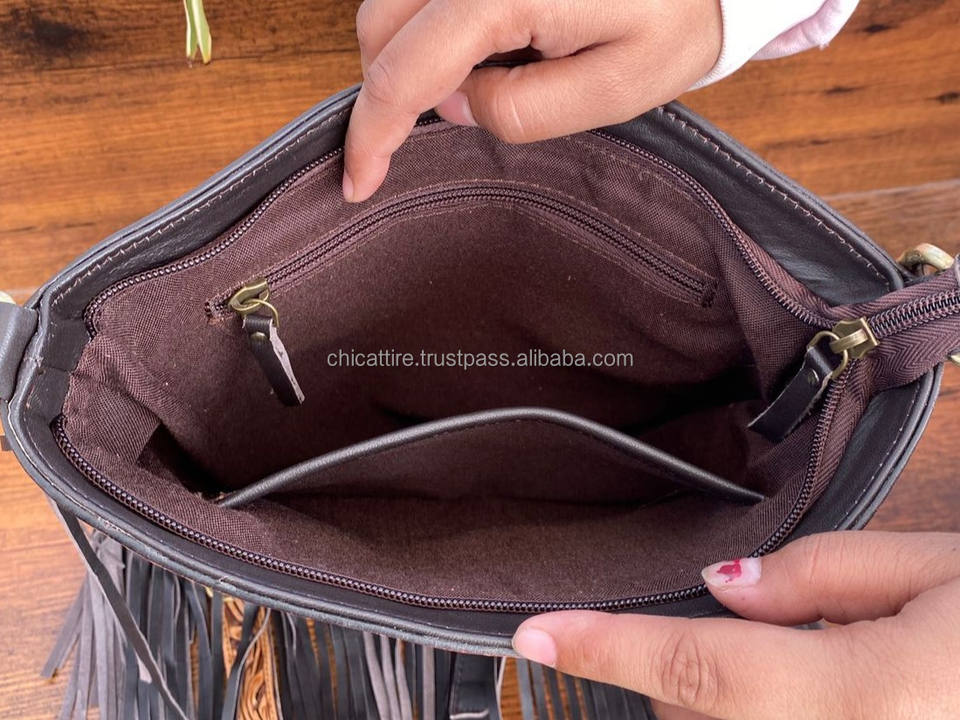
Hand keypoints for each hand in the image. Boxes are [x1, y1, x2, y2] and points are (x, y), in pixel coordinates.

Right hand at [343, 0, 721, 201]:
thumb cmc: (675, 18)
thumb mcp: (610, 91)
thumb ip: (518, 110)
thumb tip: (452, 103)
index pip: (403, 70)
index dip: (371, 133)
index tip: (359, 181)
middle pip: (379, 26)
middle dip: (387, 90)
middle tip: (434, 128)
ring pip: (392, 2)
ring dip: (408, 55)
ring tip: (481, 77)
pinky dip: (429, 26)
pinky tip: (483, 44)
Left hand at [512, 531, 959, 718]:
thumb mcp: (943, 569)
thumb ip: (821, 577)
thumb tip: (721, 592)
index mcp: (871, 700)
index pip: (700, 672)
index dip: (605, 651)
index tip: (533, 635)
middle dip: (689, 676)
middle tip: (722, 631)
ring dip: (737, 698)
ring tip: (834, 651)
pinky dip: (777, 706)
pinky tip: (837, 674)